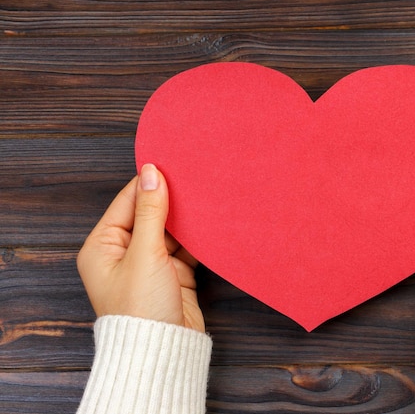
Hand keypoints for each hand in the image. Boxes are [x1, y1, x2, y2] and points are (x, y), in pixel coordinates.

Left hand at [77, 164, 204, 332]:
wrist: (163, 351)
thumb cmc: (141, 309)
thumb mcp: (144, 253)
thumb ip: (150, 211)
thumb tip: (151, 173)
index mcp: (103, 246)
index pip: (127, 202)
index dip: (148, 183)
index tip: (171, 163)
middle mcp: (124, 253)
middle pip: (149, 214)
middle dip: (171, 200)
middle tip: (194, 179)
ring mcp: (150, 265)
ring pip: (170, 231)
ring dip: (186, 219)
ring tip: (206, 198)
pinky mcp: (173, 275)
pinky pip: (185, 248)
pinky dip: (197, 238)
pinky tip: (210, 224)